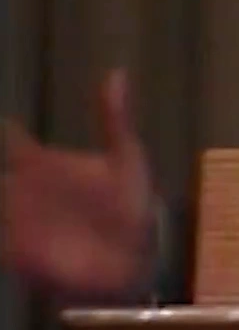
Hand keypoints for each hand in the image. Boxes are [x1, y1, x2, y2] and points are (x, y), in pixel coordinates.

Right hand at [1, 68, 157, 302]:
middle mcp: (21, 188)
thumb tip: (116, 71)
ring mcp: (13, 219)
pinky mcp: (13, 252)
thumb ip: (114, 119)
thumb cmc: (130, 204)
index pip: (12, 139)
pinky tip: (0, 230)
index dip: (3, 129)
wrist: (133, 258)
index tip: (1, 123)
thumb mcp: (126, 159)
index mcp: (43, 162)